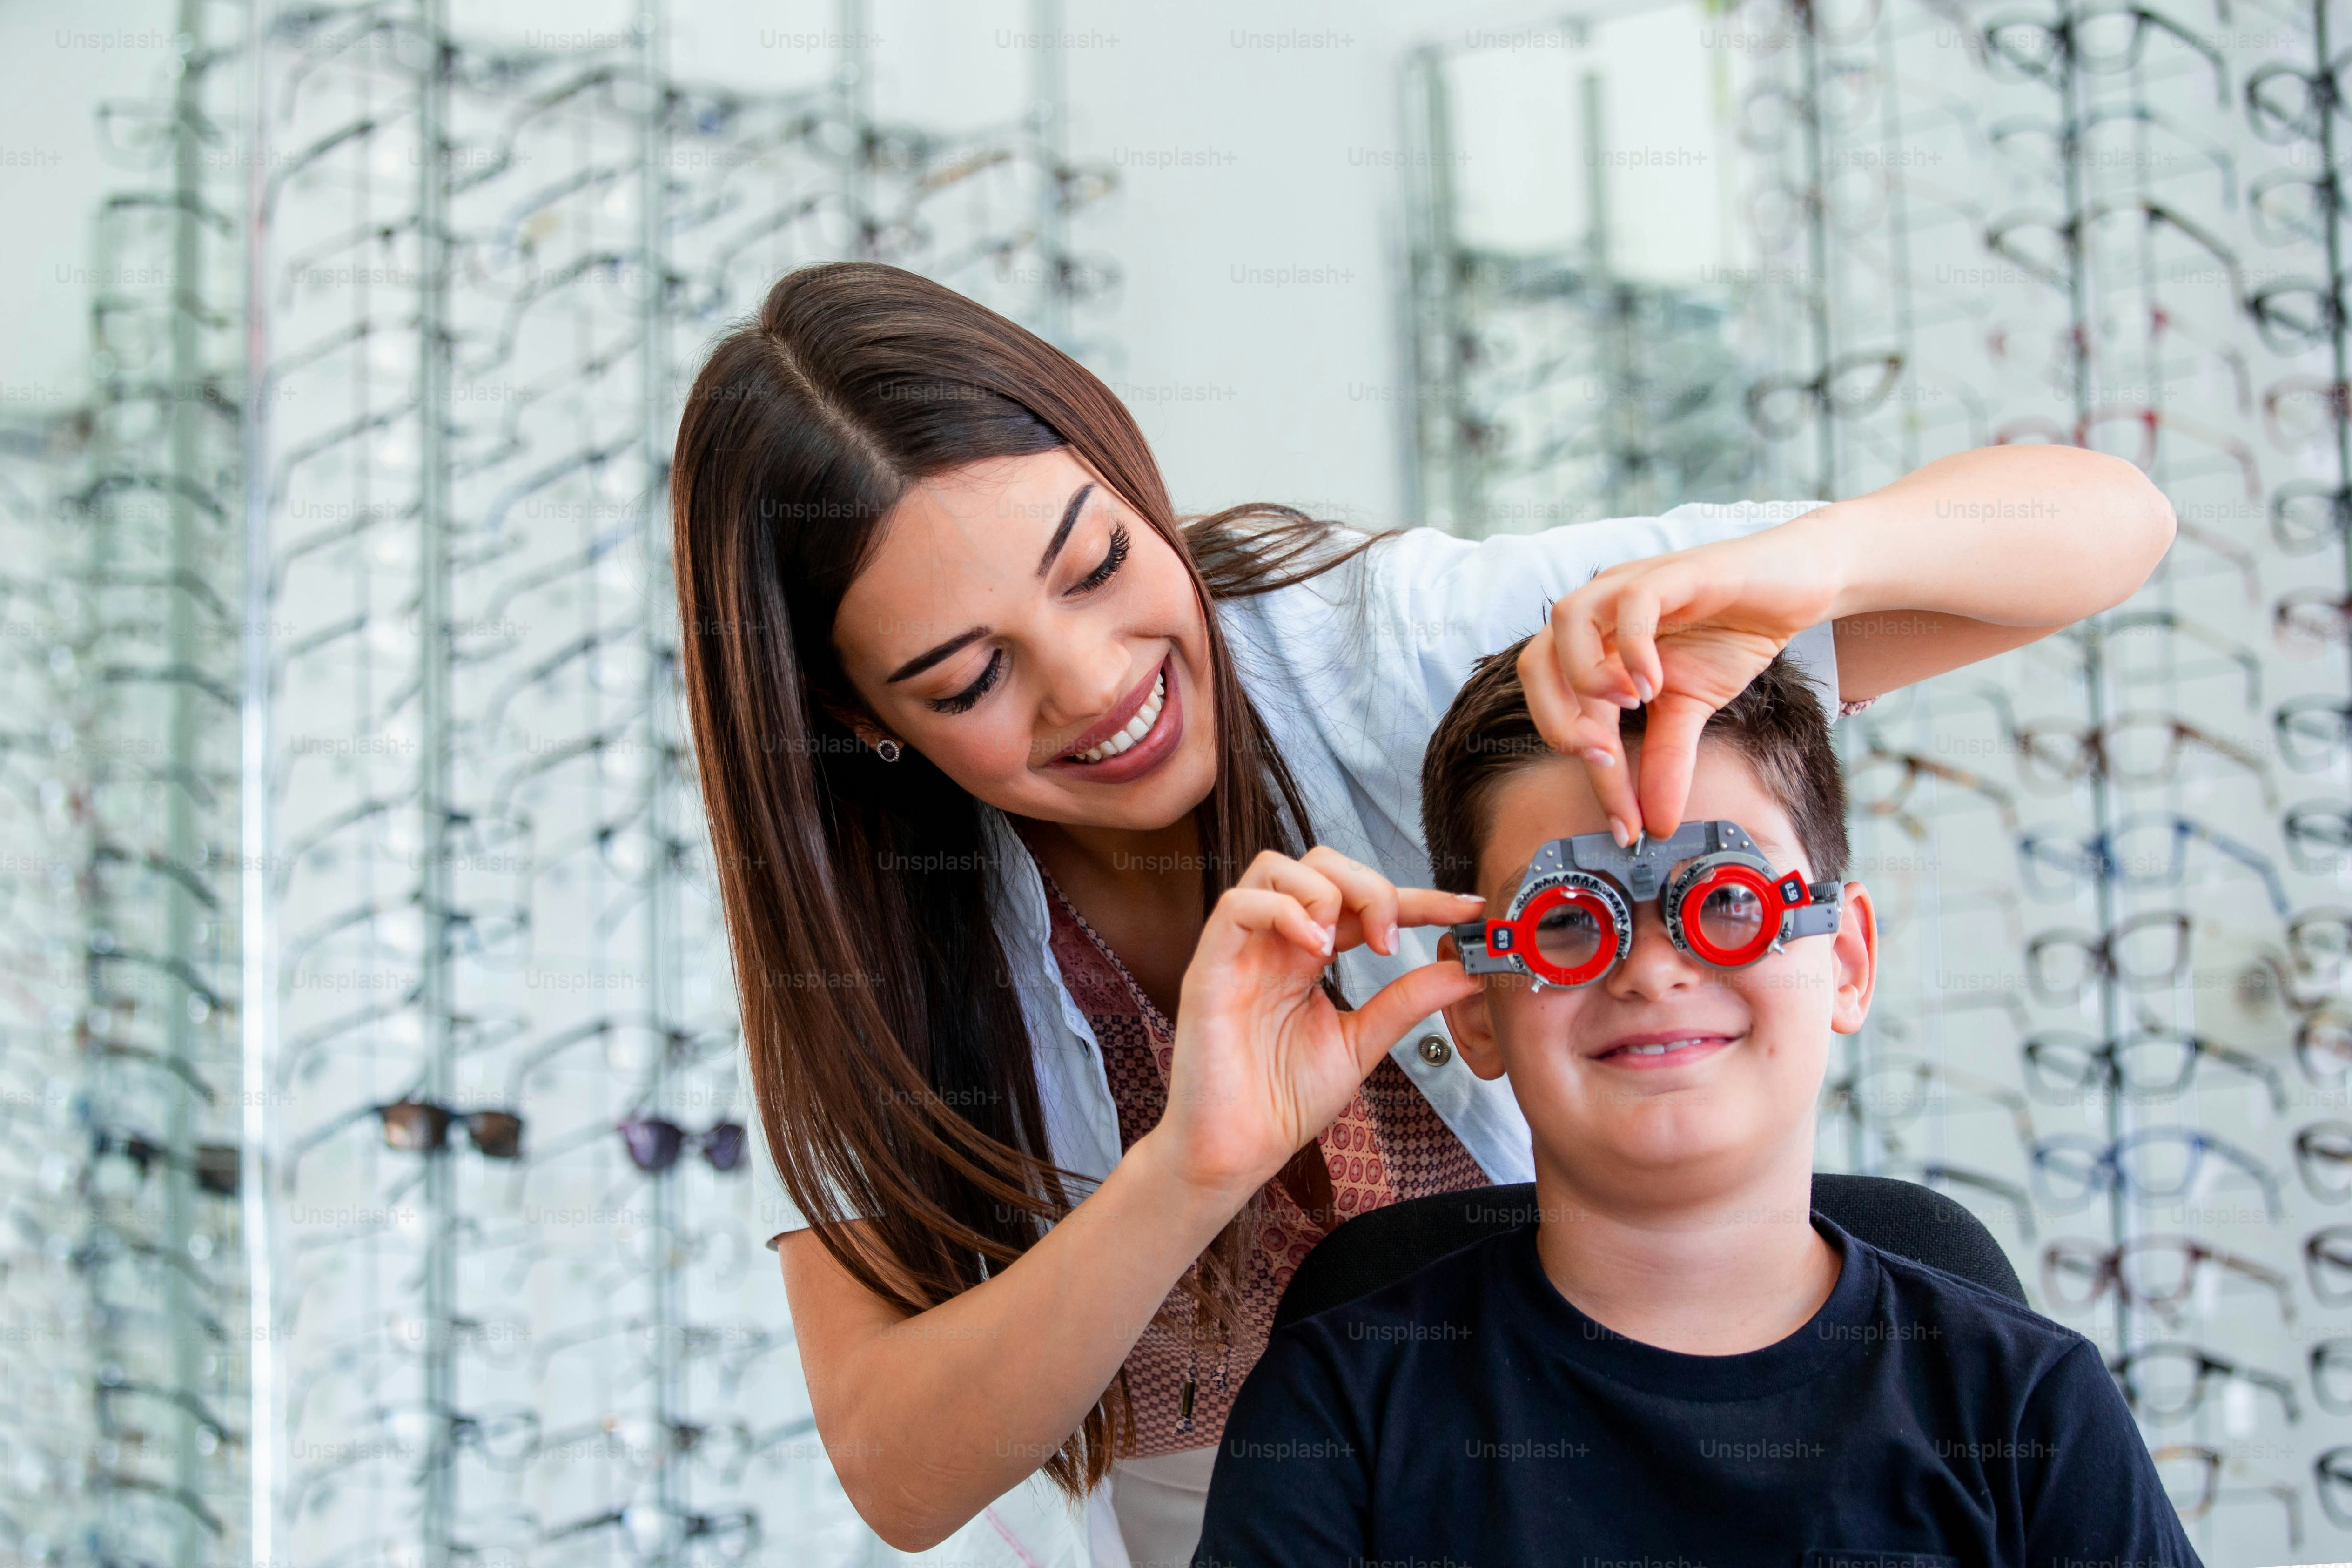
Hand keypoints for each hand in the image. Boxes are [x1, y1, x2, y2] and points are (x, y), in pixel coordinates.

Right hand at [1150, 847, 1485, 1204]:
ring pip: (1275, 867)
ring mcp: (1241, 949)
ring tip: (1345, 944)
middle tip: (1390, 940)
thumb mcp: (1362, 1042)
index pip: (1364, 903)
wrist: (1239, 1149)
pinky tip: (1314, 947)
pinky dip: (1283, 911)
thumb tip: (1467, 970)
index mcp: (1309, 955)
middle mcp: (1275, 942)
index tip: (1468, 908)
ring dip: (1326, 892)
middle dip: (1370, 887)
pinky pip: (1238, 905)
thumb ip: (1407, 1000)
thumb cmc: (1285, 1100)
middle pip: (1320, 865)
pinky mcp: (1210, 964)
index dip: (1419, 897)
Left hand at [1521, 520, 1844, 840]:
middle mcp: (1599, 614)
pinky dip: (1635, 645)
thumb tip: (1657, 824)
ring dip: (1586, 676)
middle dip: (1558, 721)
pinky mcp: (1673, 572)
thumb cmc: (1730, 636)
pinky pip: (1634, 601)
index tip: (1623, 824)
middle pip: (1535, 663)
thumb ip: (1666, 760)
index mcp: (1593, 647)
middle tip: (1603, 760)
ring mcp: (1630, 586)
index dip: (1586, 771)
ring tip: (1631, 708)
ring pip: (1567, 619)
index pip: (1563, 710)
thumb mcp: (1692, 708)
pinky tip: (1656, 682)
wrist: (1793, 586)